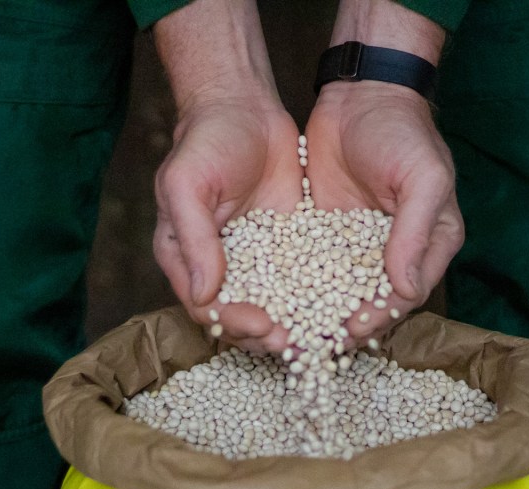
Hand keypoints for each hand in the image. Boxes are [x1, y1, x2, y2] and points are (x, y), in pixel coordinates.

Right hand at [153, 99, 302, 352]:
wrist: (244, 106)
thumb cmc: (206, 141)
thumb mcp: (187, 185)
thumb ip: (193, 239)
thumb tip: (204, 294)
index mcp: (186, 259)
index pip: (208, 308)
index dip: (235, 325)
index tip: (264, 328)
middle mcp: (220, 267)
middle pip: (242, 317)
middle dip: (268, 335)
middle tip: (297, 343)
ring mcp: (256, 259)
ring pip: (274, 305)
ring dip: (295, 324)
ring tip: (322, 336)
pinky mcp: (288, 246)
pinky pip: (302, 279)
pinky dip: (317, 296)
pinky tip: (342, 305)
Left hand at [304, 81, 464, 347]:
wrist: (361, 96)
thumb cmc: (403, 132)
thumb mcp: (422, 177)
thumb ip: (415, 232)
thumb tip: (405, 288)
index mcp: (428, 245)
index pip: (405, 296)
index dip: (380, 316)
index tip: (354, 330)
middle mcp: (393, 254)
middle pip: (370, 305)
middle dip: (344, 327)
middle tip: (314, 346)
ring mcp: (356, 248)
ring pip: (338, 295)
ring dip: (318, 317)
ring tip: (290, 337)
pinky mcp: (324, 237)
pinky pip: (311, 271)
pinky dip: (297, 291)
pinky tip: (272, 306)